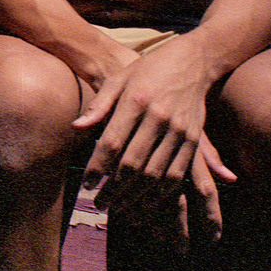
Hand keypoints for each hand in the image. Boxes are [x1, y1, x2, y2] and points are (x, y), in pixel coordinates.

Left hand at [73, 38, 234, 237]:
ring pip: (157, 174)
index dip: (98, 167)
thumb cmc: (146, 69)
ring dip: (138, 197)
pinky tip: (148, 203)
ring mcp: (179, 130)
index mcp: (136, 101)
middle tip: (100, 203)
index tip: (86, 185)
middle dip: (115, 189)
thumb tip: (76, 127)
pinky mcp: (193, 139)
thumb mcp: (118, 79)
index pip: (112, 142)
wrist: (192, 61)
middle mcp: (159, 117)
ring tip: (120, 209)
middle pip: (134, 164)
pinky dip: (163, 193)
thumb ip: (98, 105)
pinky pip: (178, 173)